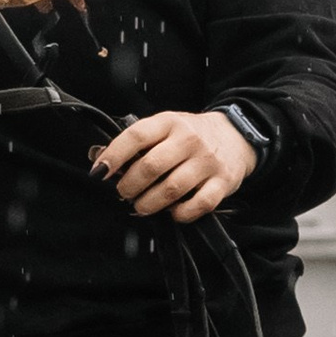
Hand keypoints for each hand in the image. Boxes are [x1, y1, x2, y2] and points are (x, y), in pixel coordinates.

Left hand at [90, 105, 255, 221]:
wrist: (236, 136)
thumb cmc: (190, 135)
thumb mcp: (165, 127)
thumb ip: (138, 142)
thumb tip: (102, 163)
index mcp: (169, 122)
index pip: (136, 136)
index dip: (113, 155)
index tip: (100, 172)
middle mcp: (189, 140)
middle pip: (151, 166)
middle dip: (129, 186)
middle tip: (124, 193)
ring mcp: (207, 162)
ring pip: (171, 188)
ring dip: (149, 203)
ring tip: (142, 206)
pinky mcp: (223, 183)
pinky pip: (198, 205)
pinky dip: (180, 214)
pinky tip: (172, 212)